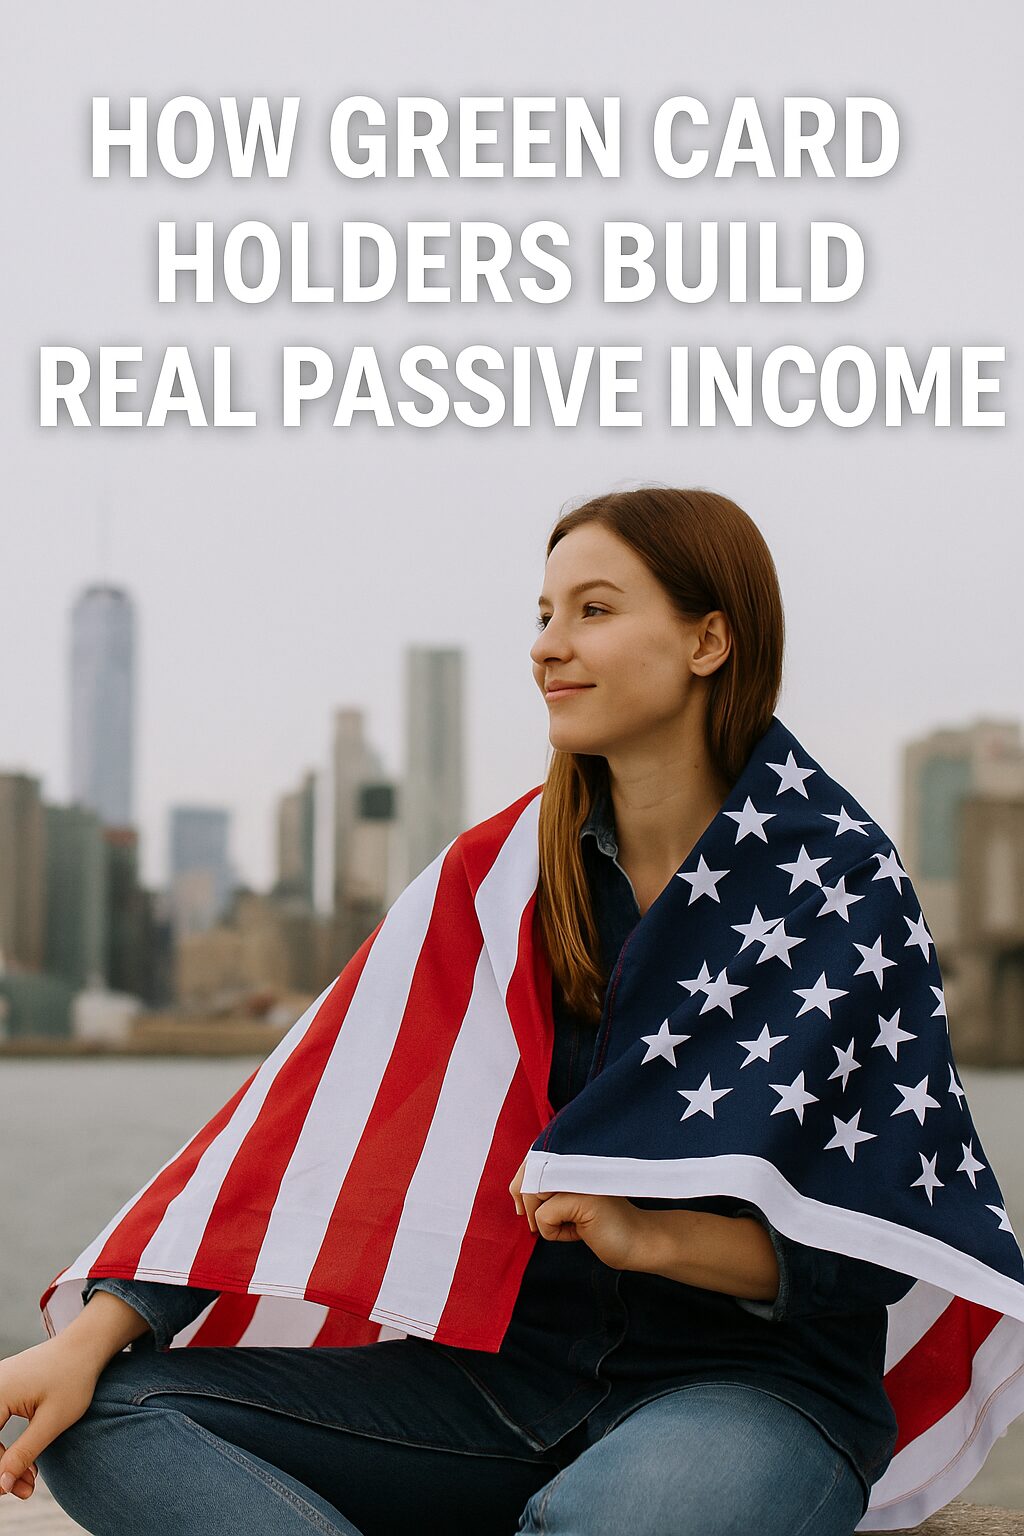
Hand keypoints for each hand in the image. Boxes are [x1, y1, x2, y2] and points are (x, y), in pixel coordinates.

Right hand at [0, 1337, 103, 1499]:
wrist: (86, 1346)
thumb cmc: (73, 1378)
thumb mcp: (52, 1421)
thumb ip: (24, 1453)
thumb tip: (1, 1485)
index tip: (9, 1489)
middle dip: (1, 1468)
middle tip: (23, 1489)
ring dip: (5, 1460)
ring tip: (30, 1479)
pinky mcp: (5, 1389)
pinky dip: (9, 1445)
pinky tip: (28, 1462)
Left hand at [508, 1156, 650, 1272]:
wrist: (637, 1241)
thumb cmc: (602, 1224)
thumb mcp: (570, 1200)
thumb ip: (549, 1187)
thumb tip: (516, 1191)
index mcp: (573, 1157)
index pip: (532, 1159)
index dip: (520, 1183)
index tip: (523, 1208)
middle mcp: (575, 1160)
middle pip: (528, 1175)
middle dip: (527, 1204)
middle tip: (539, 1225)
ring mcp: (579, 1175)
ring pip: (533, 1196)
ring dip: (542, 1221)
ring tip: (569, 1226)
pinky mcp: (581, 1197)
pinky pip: (543, 1216)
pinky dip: (553, 1232)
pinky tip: (578, 1233)